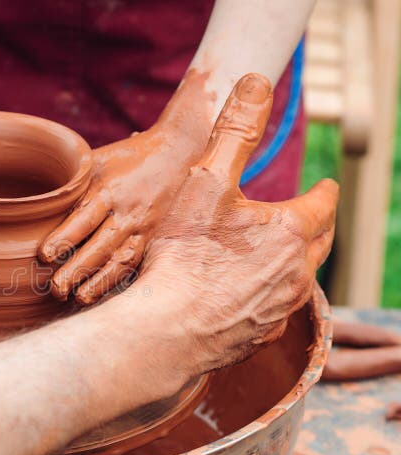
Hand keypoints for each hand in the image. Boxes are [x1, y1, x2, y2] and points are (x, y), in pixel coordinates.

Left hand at [39, 72, 214, 303]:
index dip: (65, 237)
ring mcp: (142, 226)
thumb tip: (32, 205)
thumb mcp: (95, 160)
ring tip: (78, 299)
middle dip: (78, 269)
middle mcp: (127, 210)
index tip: (45, 255)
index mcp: (108, 188)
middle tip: (55, 288)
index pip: (84, 216)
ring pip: (119, 259)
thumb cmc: (124, 157)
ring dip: (98, 282)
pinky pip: (133, 263)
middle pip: (101, 244)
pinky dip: (115, 281)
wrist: (176, 152)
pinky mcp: (151, 238)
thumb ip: (70, 184)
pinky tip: (98, 294)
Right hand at [122, 73, 336, 375]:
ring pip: (303, 279)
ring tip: (282, 255)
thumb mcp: (207, 180)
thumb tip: (256, 80)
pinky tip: (254, 296)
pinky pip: (279, 310)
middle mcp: (296, 271)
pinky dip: (274, 296)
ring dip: (298, 262)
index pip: (322, 203)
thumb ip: (235, 130)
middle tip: (312, 217)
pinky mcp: (262, 336)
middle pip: (321, 243)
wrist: (168, 331)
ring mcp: (281, 307)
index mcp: (290, 230)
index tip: (325, 186)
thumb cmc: (185, 256)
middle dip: (319, 226)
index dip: (323, 191)